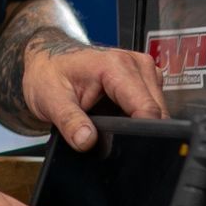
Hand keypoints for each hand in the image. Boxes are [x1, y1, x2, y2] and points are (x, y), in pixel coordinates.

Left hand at [23, 44, 166, 149]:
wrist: (47, 59)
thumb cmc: (49, 73)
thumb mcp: (50, 99)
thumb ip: (69, 121)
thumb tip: (86, 141)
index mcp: (116, 65)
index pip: (147, 108)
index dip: (140, 133)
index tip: (127, 146)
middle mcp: (135, 63)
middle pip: (157, 112)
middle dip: (139, 130)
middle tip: (108, 134)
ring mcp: (142, 70)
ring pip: (159, 111)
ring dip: (140, 123)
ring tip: (108, 122)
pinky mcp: (144, 79)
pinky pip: (153, 106)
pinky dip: (139, 117)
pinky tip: (117, 117)